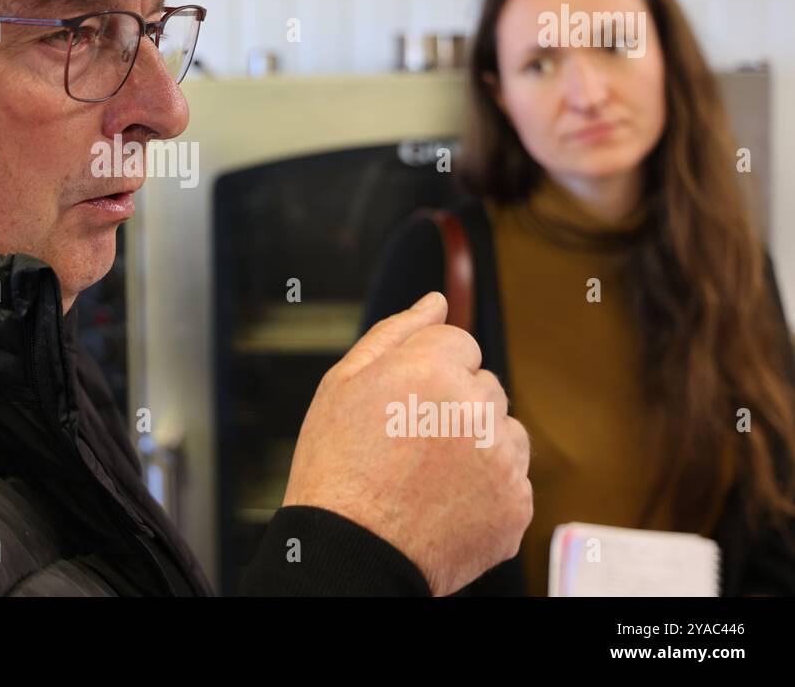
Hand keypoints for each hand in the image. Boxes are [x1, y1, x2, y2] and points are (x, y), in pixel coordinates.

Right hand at [281, 292, 531, 595]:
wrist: (349, 553)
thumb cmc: (337, 468)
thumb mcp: (344, 384)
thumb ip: (396, 333)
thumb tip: (435, 301)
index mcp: (432, 367)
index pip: (460, 343)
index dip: (425, 374)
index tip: (402, 406)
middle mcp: (475, 408)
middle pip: (486, 385)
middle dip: (455, 405)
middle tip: (409, 444)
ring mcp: (501, 460)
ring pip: (505, 430)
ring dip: (479, 443)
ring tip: (428, 475)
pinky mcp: (516, 505)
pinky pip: (514, 479)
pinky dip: (487, 489)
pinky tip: (445, 502)